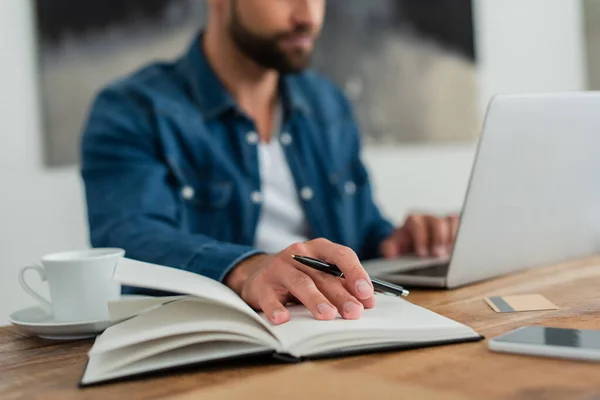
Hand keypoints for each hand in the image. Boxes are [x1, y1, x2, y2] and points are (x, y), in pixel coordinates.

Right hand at [225, 238, 374, 324]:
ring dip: (315, 300)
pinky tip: (283, 319)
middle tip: (354, 312)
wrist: (257, 274)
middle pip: (323, 275)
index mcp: (318, 249)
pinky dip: (276, 308)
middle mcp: (299, 254)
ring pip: (300, 283)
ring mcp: (279, 268)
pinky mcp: (261, 285)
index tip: (366, 293)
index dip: (355, 273)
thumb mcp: (320, 274)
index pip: (341, 255)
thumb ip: (342, 284)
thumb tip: (367, 302)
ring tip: (327, 315)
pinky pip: (269, 298)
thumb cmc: (297, 275)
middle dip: (341, 295)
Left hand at [380, 213, 459, 258]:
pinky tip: (462, 248)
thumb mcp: (394, 245)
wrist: (413, 242)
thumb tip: (390, 254)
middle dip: (438, 238)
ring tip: (452, 253)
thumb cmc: (406, 244)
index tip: (422, 253)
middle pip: (436, 221)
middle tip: (438, 255)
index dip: (420, 238)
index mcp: (413, 221)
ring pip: (452, 220)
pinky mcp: (455, 226)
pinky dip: (464, 234)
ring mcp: (444, 221)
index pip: (417, 224)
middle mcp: (429, 218)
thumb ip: (389, 248)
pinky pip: (463, 223)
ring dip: (453, 236)